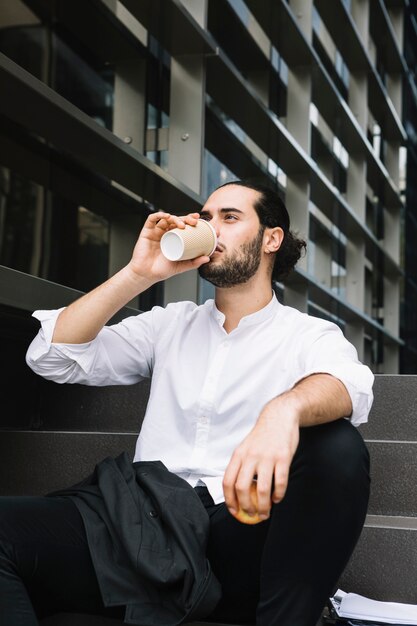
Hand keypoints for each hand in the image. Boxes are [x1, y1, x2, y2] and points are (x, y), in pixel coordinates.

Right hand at [127, 211, 209, 283]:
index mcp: (174, 239)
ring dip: (175, 218)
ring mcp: (156, 232)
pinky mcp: (147, 231)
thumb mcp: (181, 266)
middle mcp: (165, 233)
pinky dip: (159, 215)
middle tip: (194, 221)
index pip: (183, 226)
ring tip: (182, 225)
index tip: (199, 220)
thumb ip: (194, 263)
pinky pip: (151, 219)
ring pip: (166, 219)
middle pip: (176, 220)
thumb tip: (207, 258)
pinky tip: (166, 216)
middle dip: (186, 218)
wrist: (146, 275)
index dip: (190, 220)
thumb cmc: (161, 270)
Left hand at [223, 395, 300, 522]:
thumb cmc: (262, 436)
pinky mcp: (283, 458)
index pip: (227, 481)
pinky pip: (280, 482)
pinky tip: (278, 498)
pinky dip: (278, 495)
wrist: (279, 417)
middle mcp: (250, 456)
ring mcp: (267, 457)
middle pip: (242, 488)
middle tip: (252, 515)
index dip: (229, 500)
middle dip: (246, 507)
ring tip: (266, 512)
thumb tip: (238, 492)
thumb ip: (241, 466)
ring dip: (263, 506)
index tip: (234, 511)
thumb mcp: (246, 447)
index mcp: (238, 455)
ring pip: (261, 489)